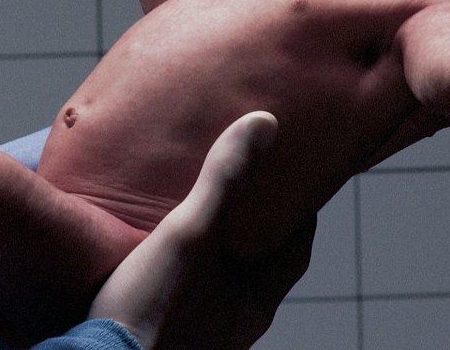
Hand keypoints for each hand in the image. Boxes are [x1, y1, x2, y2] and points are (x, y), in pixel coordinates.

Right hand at [88, 112, 315, 349]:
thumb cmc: (151, 309)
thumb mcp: (190, 232)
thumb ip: (224, 179)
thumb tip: (265, 122)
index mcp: (255, 303)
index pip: (295, 252)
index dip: (298, 217)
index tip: (295, 186)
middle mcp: (237, 329)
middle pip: (261, 272)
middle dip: (256, 236)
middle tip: (244, 199)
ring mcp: (204, 343)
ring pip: (224, 292)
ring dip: (219, 263)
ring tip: (201, 228)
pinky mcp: (170, 346)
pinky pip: (191, 307)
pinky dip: (188, 283)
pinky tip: (162, 268)